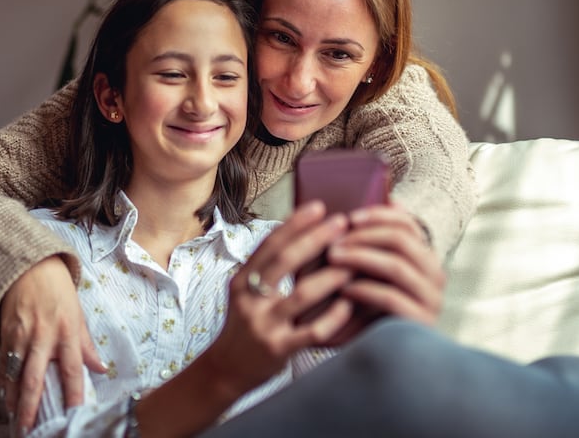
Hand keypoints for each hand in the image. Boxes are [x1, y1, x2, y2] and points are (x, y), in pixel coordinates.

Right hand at [0, 255, 105, 431]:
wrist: (28, 265)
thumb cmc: (55, 287)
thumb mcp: (78, 313)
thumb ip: (87, 345)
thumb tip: (100, 368)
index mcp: (66, 331)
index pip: (72, 369)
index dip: (73, 393)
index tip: (73, 413)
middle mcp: (42, 336)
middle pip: (35, 379)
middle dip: (30, 407)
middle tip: (28, 427)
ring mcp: (20, 335)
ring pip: (14, 374)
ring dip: (13, 398)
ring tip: (14, 416)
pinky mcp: (4, 333)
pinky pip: (2, 362)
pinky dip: (3, 380)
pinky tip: (4, 393)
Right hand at [198, 201, 354, 395]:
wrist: (226, 370)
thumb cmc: (245, 325)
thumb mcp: (246, 293)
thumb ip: (267, 269)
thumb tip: (301, 233)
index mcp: (242, 281)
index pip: (269, 244)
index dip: (294, 223)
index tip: (318, 207)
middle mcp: (249, 300)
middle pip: (284, 261)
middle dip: (315, 238)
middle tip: (341, 223)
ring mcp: (264, 325)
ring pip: (302, 295)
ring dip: (330, 277)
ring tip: (352, 264)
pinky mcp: (278, 350)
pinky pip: (312, 331)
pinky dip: (334, 317)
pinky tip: (349, 304)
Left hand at [322, 205, 445, 342]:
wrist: (382, 354)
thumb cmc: (372, 306)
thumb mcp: (372, 270)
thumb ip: (377, 242)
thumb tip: (390, 201)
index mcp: (426, 257)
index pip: (409, 224)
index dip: (378, 216)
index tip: (348, 217)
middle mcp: (435, 276)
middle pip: (402, 241)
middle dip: (364, 236)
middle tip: (334, 240)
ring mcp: (431, 300)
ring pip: (397, 266)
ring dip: (361, 258)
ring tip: (333, 258)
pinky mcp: (420, 323)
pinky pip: (391, 298)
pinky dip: (364, 289)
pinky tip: (344, 288)